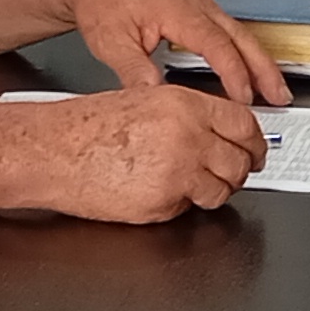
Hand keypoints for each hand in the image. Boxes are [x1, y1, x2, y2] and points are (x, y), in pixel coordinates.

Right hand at [31, 86, 263, 219]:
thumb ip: (187, 116)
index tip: (256, 149)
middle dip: (240, 170)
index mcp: (185, 104)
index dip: (255, 141)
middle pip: (240, 160)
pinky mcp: (163, 203)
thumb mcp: (145, 102)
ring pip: (222, 189)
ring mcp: (178, 172)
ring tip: (192, 184)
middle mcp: (188, 136)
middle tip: (233, 173)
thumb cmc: (86, 127)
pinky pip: (189, 208)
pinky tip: (157, 190)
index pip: (244, 123)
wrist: (53, 150)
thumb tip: (219, 134)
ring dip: (215, 191)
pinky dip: (181, 204)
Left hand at [55, 0, 290, 105]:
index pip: (217, 45)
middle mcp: (196, 4)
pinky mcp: (198, 8)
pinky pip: (231, 30)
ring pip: (241, 33)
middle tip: (280, 96)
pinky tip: (249, 69)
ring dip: (260, 62)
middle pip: (242, 38)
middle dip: (264, 69)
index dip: (234, 74)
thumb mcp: (110, 41)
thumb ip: (134, 72)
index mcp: (178, 10)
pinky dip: (246, 52)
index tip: (244, 99)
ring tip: (274, 89)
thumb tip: (155, 99)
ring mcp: (200, 4)